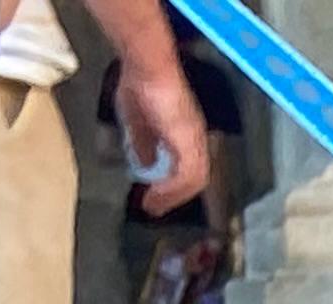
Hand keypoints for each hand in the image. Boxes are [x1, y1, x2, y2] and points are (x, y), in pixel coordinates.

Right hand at [107, 56, 209, 213]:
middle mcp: (195, 139)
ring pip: (195, 180)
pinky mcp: (190, 140)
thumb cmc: (141, 83)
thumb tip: (145, 164)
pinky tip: (157, 194)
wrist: (146, 65)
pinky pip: (189, 174)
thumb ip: (144, 142)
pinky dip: (174, 188)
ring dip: (173, 197)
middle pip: (194, 179)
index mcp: (184, 134)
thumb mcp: (137, 119)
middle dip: (174, 197)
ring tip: (153, 207)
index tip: (154, 197)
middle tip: (154, 208)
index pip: (187, 168)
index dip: (173, 186)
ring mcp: (195, 139)